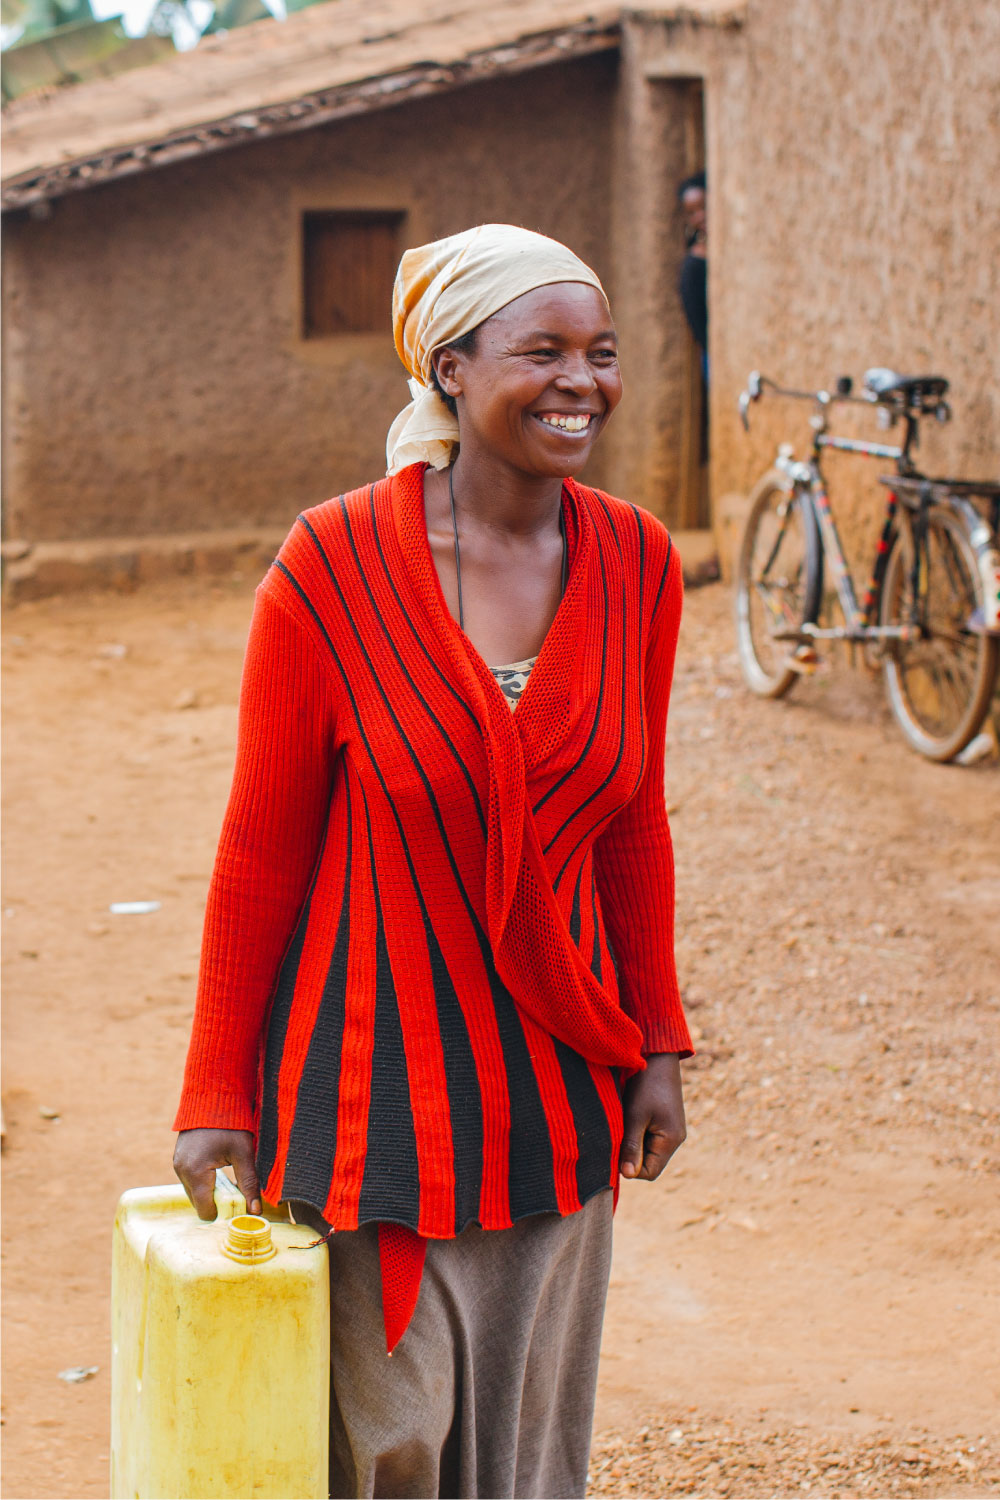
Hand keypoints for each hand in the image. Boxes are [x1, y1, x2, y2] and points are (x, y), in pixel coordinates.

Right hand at [173, 1128, 260, 1218]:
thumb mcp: (244, 1153)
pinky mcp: (178, 1159)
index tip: (239, 1208)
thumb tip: (256, 1210)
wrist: (213, 1096)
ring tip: (230, 1180)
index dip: (223, 1213)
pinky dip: (204, 1182)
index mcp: (196, 1172)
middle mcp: (181, 1171)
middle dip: (217, 1203)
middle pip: (199, 1204)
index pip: (206, 1210)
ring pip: (194, 1193)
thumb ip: (249, 1183)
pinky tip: (219, 1172)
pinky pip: (190, 1181)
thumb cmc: (230, 1123)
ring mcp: (177, 1164)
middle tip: (237, 1193)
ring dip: (210, 1192)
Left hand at [619, 1052, 685, 1180]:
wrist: (659, 1056)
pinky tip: (628, 1116)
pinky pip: (648, 1137)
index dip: (630, 1167)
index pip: (649, 1172)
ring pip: (646, 1149)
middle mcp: (674, 1139)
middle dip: (630, 1153)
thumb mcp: (635, 1115)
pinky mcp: (664, 1121)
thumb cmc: (646, 1084)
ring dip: (631, 1141)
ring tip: (623, 1121)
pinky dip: (636, 1132)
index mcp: (671, 1140)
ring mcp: (670, 1130)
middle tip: (616, 1133)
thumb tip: (626, 1174)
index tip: (614, 1148)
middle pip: (648, 1162)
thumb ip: (631, 1145)